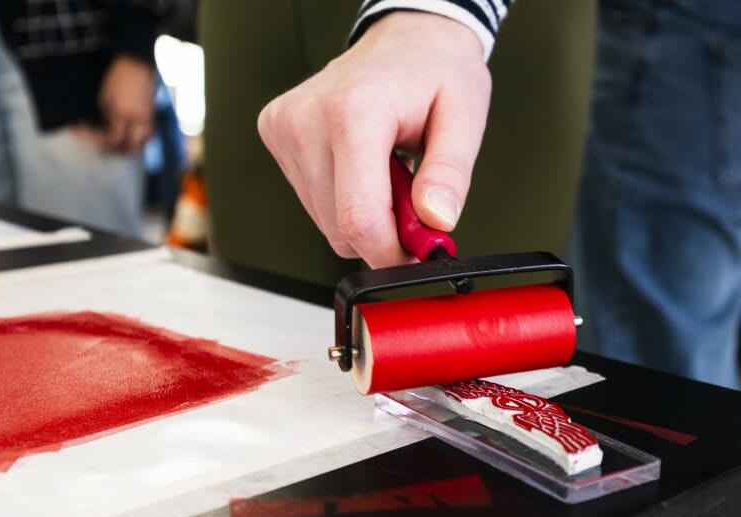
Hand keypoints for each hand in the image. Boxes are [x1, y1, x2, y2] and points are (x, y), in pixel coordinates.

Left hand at [96, 55, 155, 153]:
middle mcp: (137, 121)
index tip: (91, 135)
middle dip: (117, 150)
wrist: (136, 65)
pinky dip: (140, 139)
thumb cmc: (117, 78)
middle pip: (130, 147)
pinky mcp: (152, 115)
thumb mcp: (104, 97)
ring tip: (120, 143)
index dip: (101, 141)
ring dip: (130, 146)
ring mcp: (147, 119)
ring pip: (142, 143)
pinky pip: (148, 134)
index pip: (114, 139)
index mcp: (122, 115)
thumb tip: (107, 129)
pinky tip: (131, 135)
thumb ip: (106, 116)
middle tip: (105, 146)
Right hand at [257, 12, 490, 267]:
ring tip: (387, 171)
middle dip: (383, 232)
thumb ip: (451, 175)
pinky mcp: (275, 134)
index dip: (389, 253)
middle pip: (339, 227)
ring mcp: (286, 127)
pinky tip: (361, 164)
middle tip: (412, 199)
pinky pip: (312, 201)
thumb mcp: (465, 119)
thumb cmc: (436, 72)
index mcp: (354, 112)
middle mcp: (308, 119)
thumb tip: (436, 222)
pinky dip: (342, 197)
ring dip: (362, 214)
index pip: (358, 217)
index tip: (416, 254)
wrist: (407, 38)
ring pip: (325, 221)